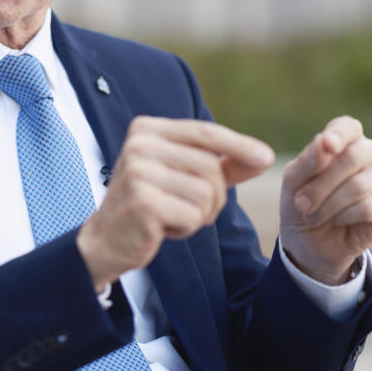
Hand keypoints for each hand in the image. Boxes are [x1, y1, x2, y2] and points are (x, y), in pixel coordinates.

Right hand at [76, 116, 274, 291]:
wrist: (105, 241)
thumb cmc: (149, 204)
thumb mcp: (183, 176)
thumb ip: (221, 165)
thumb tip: (264, 156)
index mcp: (147, 129)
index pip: (205, 132)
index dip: (238, 145)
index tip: (266, 157)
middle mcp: (139, 145)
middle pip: (210, 168)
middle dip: (213, 196)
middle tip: (189, 210)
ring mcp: (138, 172)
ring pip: (206, 193)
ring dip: (200, 214)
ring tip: (173, 216)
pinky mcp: (143, 201)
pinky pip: (193, 215)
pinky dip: (186, 227)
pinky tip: (163, 228)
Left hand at [280, 116, 371, 284]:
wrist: (309, 242)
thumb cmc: (301, 202)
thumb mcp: (293, 181)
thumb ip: (307, 161)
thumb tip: (324, 142)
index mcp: (344, 140)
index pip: (348, 127)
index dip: (339, 135)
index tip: (327, 145)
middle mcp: (369, 153)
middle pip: (354, 157)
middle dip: (321, 185)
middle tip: (302, 204)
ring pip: (361, 184)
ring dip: (329, 205)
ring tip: (313, 216)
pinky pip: (370, 206)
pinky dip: (346, 216)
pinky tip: (337, 220)